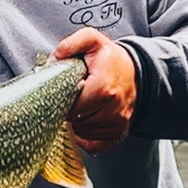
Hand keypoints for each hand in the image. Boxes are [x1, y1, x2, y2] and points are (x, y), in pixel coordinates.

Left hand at [54, 26, 137, 153]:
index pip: (70, 108)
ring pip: (83, 133)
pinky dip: (85, 137)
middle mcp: (112, 110)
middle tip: (72, 97)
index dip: (61, 101)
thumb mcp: (92, 41)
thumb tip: (52, 61)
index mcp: (103, 89)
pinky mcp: (118, 134)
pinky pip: (94, 146)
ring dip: (77, 122)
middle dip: (69, 111)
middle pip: (76, 121)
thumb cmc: (110, 58)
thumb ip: (70, 45)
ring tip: (81, 105)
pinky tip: (85, 121)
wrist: (136, 71)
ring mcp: (117, 124)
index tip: (63, 91)